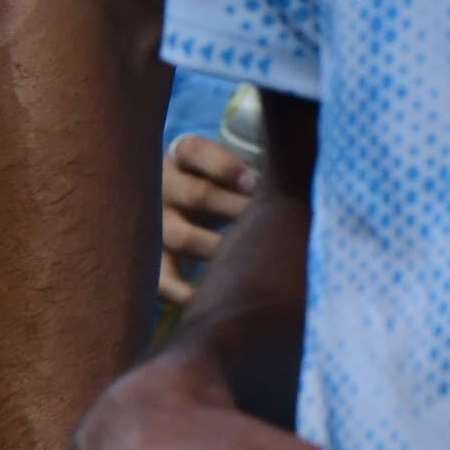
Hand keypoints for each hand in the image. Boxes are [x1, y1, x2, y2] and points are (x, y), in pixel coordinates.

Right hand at [155, 134, 258, 310]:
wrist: (189, 205)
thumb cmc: (229, 182)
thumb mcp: (236, 165)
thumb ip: (260, 169)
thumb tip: (297, 184)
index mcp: (184, 155)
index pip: (196, 152)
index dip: (224, 167)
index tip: (255, 183)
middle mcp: (164, 186)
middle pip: (197, 195)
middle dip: (235, 209)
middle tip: (267, 225)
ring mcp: (154, 223)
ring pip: (181, 236)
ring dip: (218, 248)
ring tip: (247, 257)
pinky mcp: (152, 257)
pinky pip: (160, 276)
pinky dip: (180, 290)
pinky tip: (206, 297)